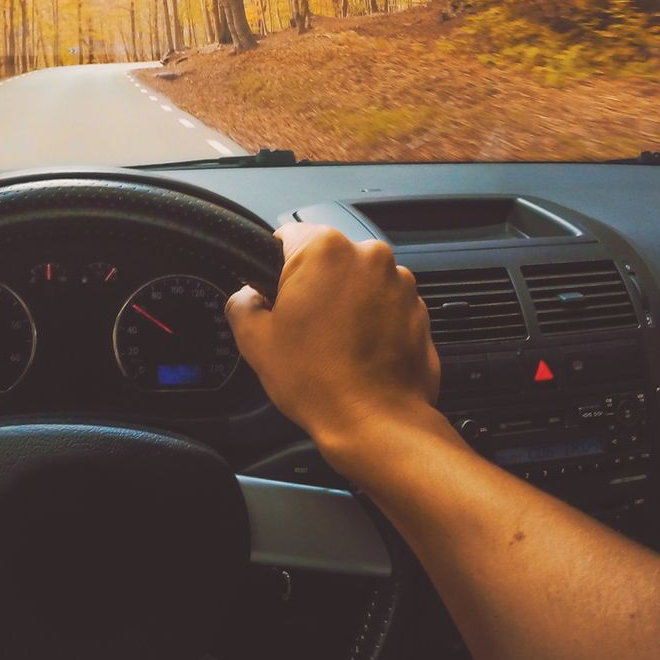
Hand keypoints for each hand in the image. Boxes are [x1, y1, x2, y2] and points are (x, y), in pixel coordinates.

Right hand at [227, 223, 441, 480]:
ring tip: (331, 345)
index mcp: (324, 249)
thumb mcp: (254, 340)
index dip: (273, 267)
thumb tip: (246, 297)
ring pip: (357, 281)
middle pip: (326, 259)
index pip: (287, 235)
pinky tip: (356, 352)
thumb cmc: (320, 381)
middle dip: (312, 286)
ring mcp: (399, 282)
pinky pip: (384, 304)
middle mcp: (368, 256)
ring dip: (344, 303)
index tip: (273, 294)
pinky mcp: (419, 309)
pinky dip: (371, 321)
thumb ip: (241, 302)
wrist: (376, 423)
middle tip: (300, 328)